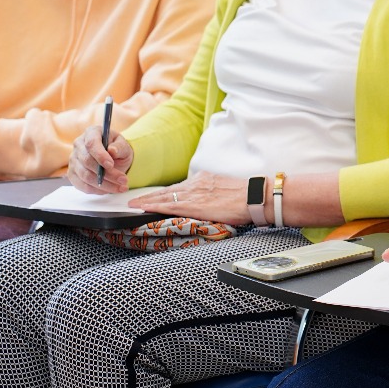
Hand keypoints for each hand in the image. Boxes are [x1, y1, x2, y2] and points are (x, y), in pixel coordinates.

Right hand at [68, 125, 133, 192]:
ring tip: (122, 187)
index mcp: (91, 133)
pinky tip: (110, 190)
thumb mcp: (124, 146)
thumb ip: (120, 147)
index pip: (91, 144)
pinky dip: (97, 190)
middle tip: (124, 180)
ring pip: (86, 176)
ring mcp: (73, 160)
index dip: (100, 155)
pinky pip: (82, 186)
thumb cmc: (118, 149)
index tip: (111, 165)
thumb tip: (112, 151)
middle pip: (88, 162)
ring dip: (105, 185)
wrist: (114, 158)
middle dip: (107, 174)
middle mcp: (78, 145)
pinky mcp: (72, 174)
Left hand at [127, 171, 252, 223]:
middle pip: (168, 190)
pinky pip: (169, 205)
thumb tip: (208, 199)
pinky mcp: (194, 205)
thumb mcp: (226, 187)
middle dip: (150, 195)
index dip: (164, 192)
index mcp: (204, 179)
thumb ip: (213, 191)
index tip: (154, 195)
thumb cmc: (246, 195)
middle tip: (133, 199)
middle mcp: (196, 184)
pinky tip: (144, 208)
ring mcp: (194, 194)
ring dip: (147, 200)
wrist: (254, 196)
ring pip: (165, 197)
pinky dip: (154, 206)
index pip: (179, 186)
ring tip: (133, 204)